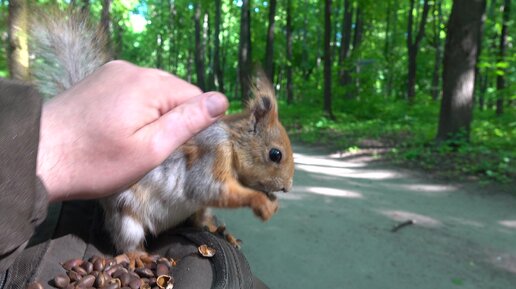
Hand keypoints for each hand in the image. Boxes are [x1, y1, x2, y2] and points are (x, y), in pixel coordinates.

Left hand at [37, 60, 227, 201]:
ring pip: (152, 91)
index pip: (194, 96)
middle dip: (170, 118)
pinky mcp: (99, 79)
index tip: (174, 148)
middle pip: (173, 91)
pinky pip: (132, 90)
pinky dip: (135, 108)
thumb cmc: (96, 161)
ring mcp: (112, 71)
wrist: (37, 156)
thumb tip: (222, 100)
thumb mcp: (150, 149)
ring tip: (132, 141)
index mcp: (148, 83)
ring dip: (153, 114)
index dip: (192, 124)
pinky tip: (119, 128)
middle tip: (150, 150)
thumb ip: (187, 122)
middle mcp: (132, 68)